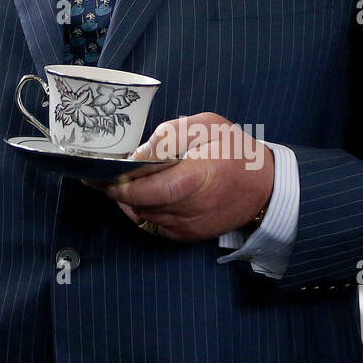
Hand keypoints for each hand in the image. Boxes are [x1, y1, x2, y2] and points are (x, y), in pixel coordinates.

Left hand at [89, 113, 273, 240]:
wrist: (264, 187)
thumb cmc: (234, 151)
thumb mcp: (205, 126)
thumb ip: (170, 135)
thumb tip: (139, 153)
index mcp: (195, 179)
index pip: (147, 190)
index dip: (119, 184)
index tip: (98, 173)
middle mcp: (189, 209)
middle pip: (138, 203)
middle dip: (116, 189)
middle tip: (100, 174)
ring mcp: (188, 227)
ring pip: (142, 215)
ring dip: (128, 199)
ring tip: (120, 180)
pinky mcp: (187, 236)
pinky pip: (153, 225)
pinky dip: (142, 210)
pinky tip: (142, 193)